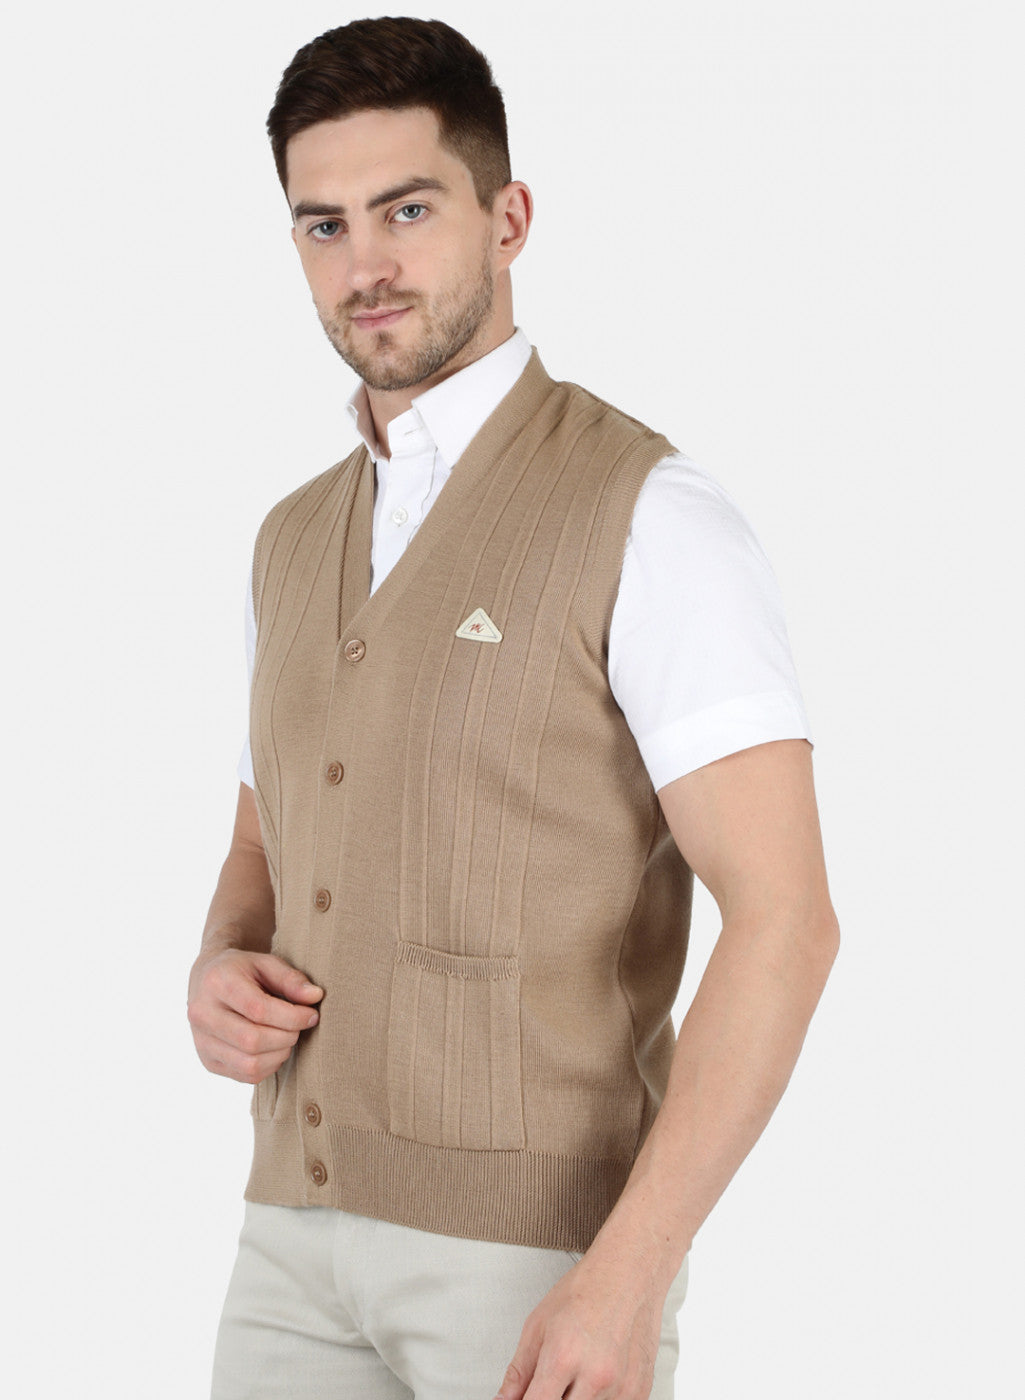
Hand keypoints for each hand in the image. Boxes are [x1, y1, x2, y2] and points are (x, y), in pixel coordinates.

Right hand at [187, 948, 322, 1083]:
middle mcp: (202, 1014)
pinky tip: (274, 1049)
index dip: (292, 1017)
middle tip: (300, 1027)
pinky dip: (269, 1066)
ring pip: (249, 1064)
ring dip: (279, 1054)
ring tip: (287, 1037)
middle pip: (252, 1040)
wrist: (207, 980)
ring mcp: (201, 1041)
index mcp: (217, 983)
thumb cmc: (241, 970)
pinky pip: (245, 1075)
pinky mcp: (207, 1061)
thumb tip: (315, 996)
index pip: (258, 1009)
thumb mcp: (266, 963)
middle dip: (287, 1037)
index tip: (311, 1015)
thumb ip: (291, 979)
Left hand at [495, 1246, 665, 1399]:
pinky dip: (599, 1397)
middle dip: (551, 1398)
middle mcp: (595, 1377)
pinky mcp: (639, 1392)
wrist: (628, 1272)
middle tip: (552, 1380)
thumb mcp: (538, 1325)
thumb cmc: (585, 1290)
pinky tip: (597, 1375)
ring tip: (577, 1371)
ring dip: (576, 1399)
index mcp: (563, 1357)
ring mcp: (621, 1388)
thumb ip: (519, 1372)